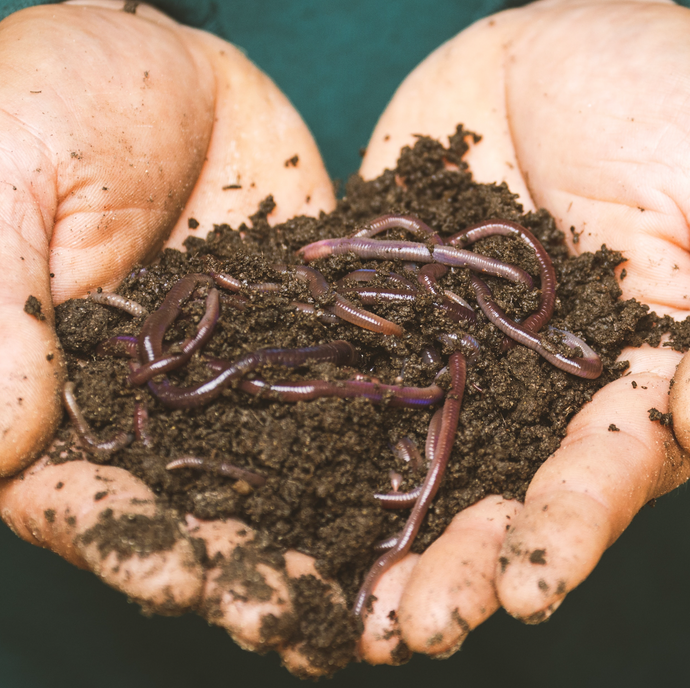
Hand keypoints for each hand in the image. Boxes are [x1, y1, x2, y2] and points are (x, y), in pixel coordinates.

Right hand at [0, 1, 340, 675]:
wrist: (168, 65)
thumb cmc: (58, 97)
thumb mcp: (9, 175)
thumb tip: (0, 438)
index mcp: (62, 388)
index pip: (79, 493)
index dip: (123, 542)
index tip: (181, 578)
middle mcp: (153, 405)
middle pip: (188, 510)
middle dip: (237, 568)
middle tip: (291, 619)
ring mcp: (236, 381)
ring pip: (273, 479)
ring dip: (313, 540)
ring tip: (366, 599)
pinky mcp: (304, 345)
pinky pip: (339, 408)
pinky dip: (369, 456)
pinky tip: (411, 499)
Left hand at [355, 0, 689, 661]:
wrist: (546, 58)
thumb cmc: (657, 101)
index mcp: (625, 375)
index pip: (602, 473)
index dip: (567, 531)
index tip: (527, 589)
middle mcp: (534, 391)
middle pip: (500, 493)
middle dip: (458, 563)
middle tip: (412, 629)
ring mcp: (453, 362)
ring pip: (416, 464)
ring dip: (382, 536)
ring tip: (341, 609)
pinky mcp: (386, 325)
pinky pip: (347, 390)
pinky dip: (315, 443)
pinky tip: (278, 498)